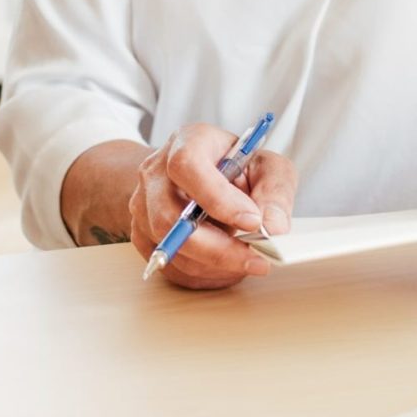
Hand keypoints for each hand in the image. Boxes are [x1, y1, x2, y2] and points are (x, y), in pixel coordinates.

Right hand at [128, 124, 295, 290]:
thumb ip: (275, 192)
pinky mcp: (141, 234)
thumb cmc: (236, 168)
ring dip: (212, 264)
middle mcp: (156, 172)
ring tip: (245, 261)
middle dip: (217, 247)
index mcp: (188, 142)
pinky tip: (225, 267)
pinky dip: (201, 274)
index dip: (217, 198)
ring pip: (168, 246)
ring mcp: (143, 204)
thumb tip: (273, 227)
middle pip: (170, 216)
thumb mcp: (267, 167)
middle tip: (255, 259)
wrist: (202, 175)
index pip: (187, 166)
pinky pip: (167, 265)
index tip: (252, 221)